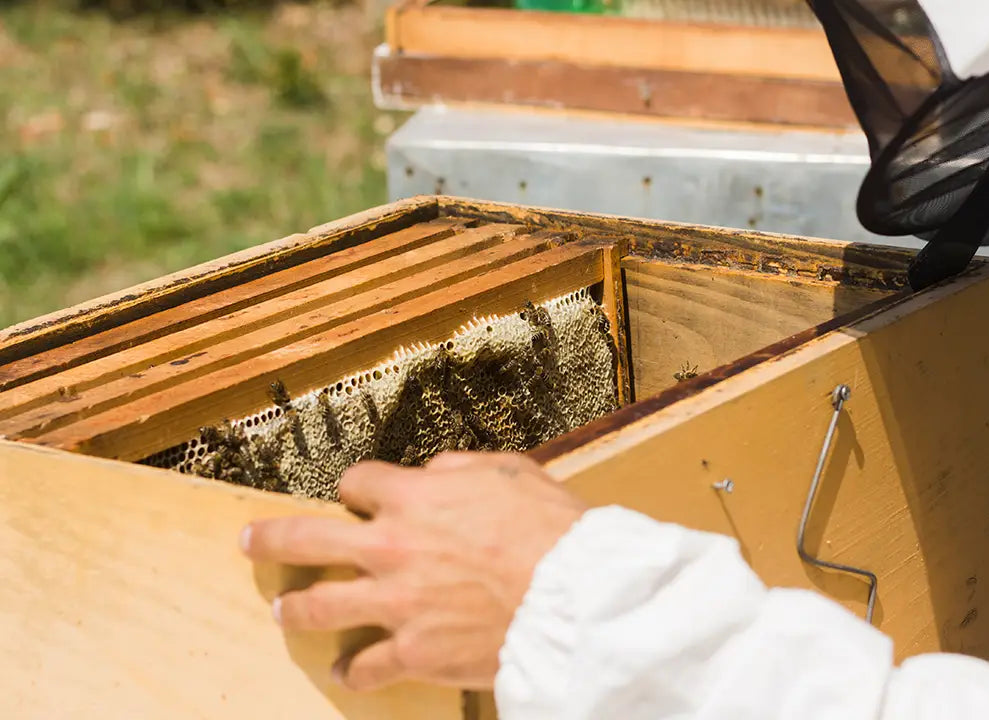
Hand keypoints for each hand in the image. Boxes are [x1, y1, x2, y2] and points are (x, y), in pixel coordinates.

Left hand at [240, 451, 586, 691]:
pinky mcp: (412, 652)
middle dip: (272, 539)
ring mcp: (395, 603)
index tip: (356, 494)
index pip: (356, 483)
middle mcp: (390, 547)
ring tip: (283, 610)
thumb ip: (459, 468)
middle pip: (306, 539)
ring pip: (319, 606)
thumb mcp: (509, 471)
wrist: (572, 598)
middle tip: (251, 541)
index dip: (355, 487)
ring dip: (296, 608)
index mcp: (412, 497)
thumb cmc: (550, 530)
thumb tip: (431, 473)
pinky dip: (353, 671)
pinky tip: (344, 673)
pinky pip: (365, 666)